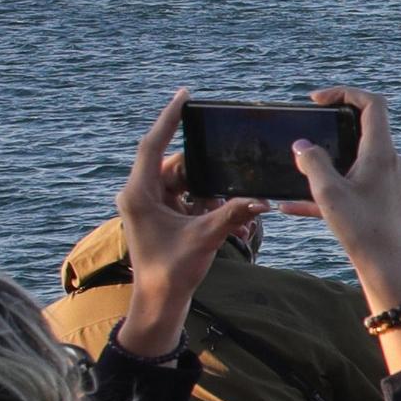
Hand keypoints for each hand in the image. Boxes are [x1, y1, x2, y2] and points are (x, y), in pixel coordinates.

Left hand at [111, 93, 254, 358]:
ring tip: (240, 218)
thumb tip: (261, 199)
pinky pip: (190, 200)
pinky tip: (235, 225)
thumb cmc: (171, 273)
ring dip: (215, 197)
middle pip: (180, 167)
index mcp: (139, 195)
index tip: (183, 95)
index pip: (153, 146)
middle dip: (211, 175)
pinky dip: (211, 208)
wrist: (159, 304)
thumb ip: (231, 215)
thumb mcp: (205, 239)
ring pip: (189, 184)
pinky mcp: (162, 217)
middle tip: (235, 181)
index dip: (168, 119)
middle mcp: (141, 195)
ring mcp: (151, 206)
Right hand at [286, 90, 400, 368]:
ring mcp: (388, 180)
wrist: (385, 265)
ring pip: (352, 160)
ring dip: (324, 163)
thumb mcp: (327, 191)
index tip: (316, 100)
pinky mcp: (382, 199)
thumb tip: (302, 145)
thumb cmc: (360, 228)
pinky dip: (326, 190)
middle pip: (362, 129)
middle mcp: (390, 161)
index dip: (344, 93)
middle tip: (306, 130)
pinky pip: (351, 186)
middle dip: (331, 128)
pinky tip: (291, 208)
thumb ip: (312, 162)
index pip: (372, 104)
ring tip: (295, 173)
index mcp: (381, 151)